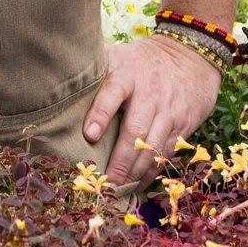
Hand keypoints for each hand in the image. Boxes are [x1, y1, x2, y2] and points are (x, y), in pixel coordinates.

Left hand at [82, 35, 223, 186]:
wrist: (190, 56)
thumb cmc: (142, 60)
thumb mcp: (119, 55)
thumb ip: (94, 68)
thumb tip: (57, 76)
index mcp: (128, 74)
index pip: (112, 92)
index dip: (100, 114)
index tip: (89, 135)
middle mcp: (150, 93)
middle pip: (134, 131)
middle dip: (119, 160)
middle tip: (104, 183)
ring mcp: (169, 110)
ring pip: (151, 148)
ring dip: (134, 172)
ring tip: (118, 191)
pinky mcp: (182, 124)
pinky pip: (165, 153)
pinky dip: (151, 172)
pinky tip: (137, 184)